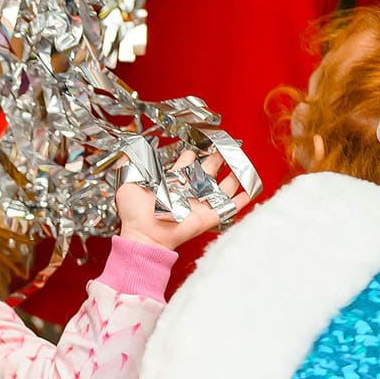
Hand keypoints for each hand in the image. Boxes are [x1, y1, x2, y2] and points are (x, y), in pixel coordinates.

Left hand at [115, 150, 249, 251]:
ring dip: (233, 175)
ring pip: (222, 187)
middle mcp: (188, 193)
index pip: (186, 165)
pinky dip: (242, 200)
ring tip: (242, 161)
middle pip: (208, 172)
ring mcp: (200, 204)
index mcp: (171, 184)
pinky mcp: (209, 217)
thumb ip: (129, 166)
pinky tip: (251, 190)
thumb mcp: (128, 184)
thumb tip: (129, 150)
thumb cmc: (135, 214)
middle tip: (225, 145)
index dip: (192, 154)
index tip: (199, 143)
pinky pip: (229, 208)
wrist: (144, 235)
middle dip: (217, 158)